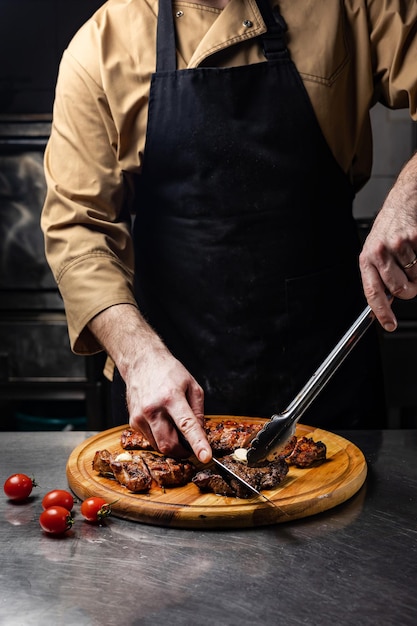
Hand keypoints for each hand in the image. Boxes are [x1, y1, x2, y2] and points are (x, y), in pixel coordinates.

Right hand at [125, 345, 210, 461]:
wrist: (141, 363)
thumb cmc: (168, 372)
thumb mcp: (192, 386)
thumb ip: (198, 411)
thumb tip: (200, 433)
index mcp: (172, 398)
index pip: (187, 425)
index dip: (197, 443)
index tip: (205, 457)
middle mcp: (153, 409)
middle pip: (169, 444)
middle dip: (183, 452)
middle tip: (191, 447)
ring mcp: (140, 417)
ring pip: (159, 446)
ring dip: (171, 445)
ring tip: (175, 428)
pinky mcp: (133, 422)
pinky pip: (150, 440)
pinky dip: (160, 438)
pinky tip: (162, 423)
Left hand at [359, 153, 416, 330]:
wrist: (402, 202)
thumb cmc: (387, 230)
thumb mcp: (374, 252)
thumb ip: (377, 276)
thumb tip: (384, 303)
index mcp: (366, 259)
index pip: (372, 292)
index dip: (381, 312)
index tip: (389, 324)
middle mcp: (379, 251)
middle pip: (400, 290)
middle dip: (408, 291)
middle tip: (408, 282)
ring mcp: (398, 245)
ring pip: (416, 279)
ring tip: (411, 259)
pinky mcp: (414, 238)